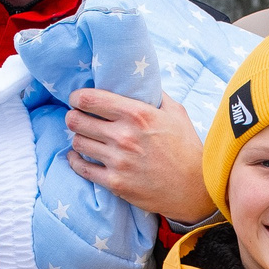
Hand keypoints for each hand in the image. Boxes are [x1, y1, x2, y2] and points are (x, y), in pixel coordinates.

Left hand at [66, 90, 212, 221]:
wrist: (195, 188)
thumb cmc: (186, 147)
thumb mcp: (176, 112)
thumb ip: (155, 94)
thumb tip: (139, 80)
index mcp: (137, 114)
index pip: (90, 99)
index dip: (78, 97)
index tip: (77, 99)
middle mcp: (124, 136)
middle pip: (76, 120)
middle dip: (73, 117)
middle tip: (77, 118)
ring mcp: (118, 161)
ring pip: (78, 142)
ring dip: (78, 138)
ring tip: (85, 137)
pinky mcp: (115, 183)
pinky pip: (82, 168)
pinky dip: (76, 160)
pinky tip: (78, 155)